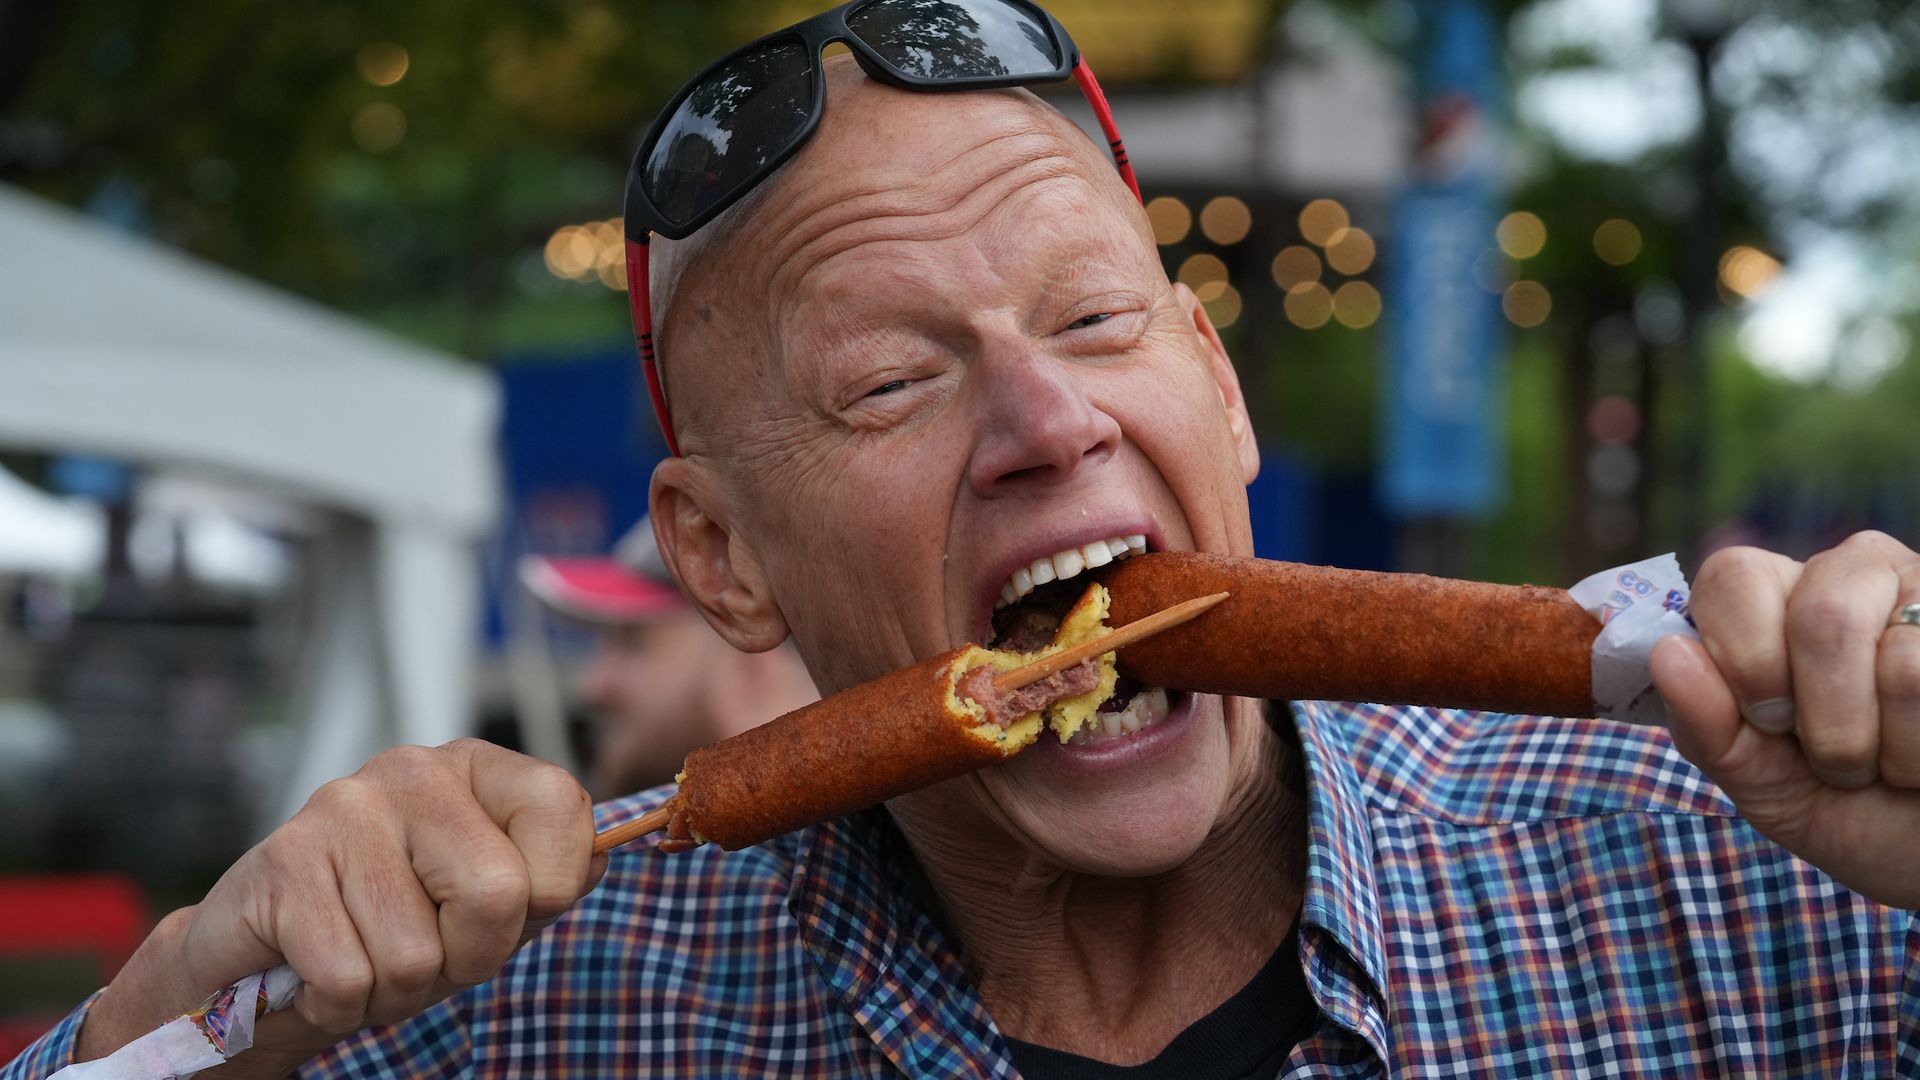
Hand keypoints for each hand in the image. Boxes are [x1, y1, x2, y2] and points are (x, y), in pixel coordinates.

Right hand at [77, 740, 604, 1071]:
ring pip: (419, 950)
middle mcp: (414, 769)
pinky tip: (317, 972)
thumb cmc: (390, 927)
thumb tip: (602, 853)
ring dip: (395, 988)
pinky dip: (339, 1004)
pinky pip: (350, 976)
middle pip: (498, 895)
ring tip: (363, 956)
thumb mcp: (489, 902)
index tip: (494, 912)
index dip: (540, 897)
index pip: (562, 812)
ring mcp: (344, 807)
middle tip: (423, 950)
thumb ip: (553, 875)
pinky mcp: (283, 862)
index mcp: (477, 767)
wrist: (261, 963)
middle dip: (466, 956)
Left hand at [1651, 530, 1919, 908]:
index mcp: (1775, 598)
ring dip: (1884, 746)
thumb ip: (1704, 724)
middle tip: (1834, 756)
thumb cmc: (1846, 809)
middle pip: (1821, 618)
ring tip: (1890, 762)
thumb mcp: (1758, 781)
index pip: (1733, 577)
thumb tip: (1667, 653)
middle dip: (1823, 719)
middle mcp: (1853, 574)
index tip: (1765, 721)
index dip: (1745, 660)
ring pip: (1899, 665)